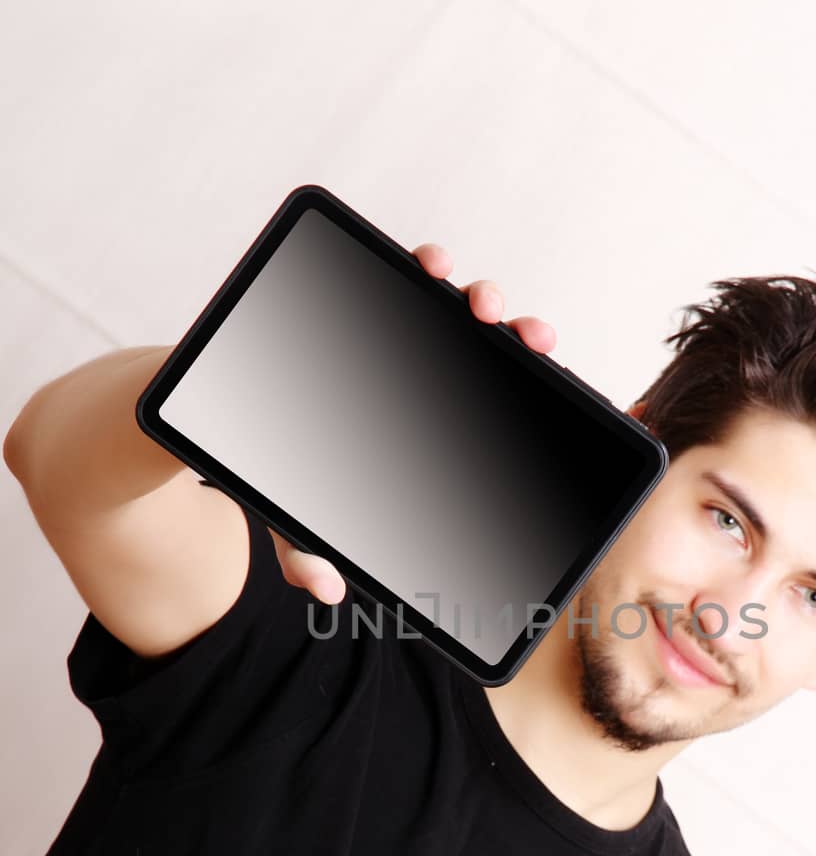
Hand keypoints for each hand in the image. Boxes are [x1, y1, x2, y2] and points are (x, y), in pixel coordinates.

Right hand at [271, 241, 557, 603]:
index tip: (557, 383)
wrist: (219, 416)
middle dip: (522, 334)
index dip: (533, 387)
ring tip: (482, 304)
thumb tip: (326, 589)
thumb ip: (307, 554)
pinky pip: (404, 273)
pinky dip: (426, 266)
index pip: (494, 395)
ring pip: (455, 302)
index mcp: (431, 422)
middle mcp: (426, 372)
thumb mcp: (294, 522)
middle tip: (530, 342)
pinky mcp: (362, 297)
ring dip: (482, 293)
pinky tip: (431, 267)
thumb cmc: (279, 472)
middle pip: (491, 345)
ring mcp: (398, 330)